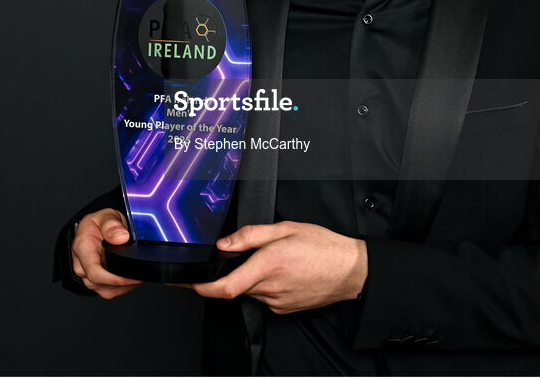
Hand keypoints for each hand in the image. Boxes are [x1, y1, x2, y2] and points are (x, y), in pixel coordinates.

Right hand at [71, 208, 142, 298]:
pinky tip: (130, 276)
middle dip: (123, 282)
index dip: (115, 278)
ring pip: (107, 290)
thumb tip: (121, 238)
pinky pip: (110, 291)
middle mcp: (81, 265)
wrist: (94, 228)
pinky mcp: (96, 283)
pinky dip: (122, 286)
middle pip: (101, 284)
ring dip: (124, 285)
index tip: (131, 276)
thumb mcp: (106, 216)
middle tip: (141, 272)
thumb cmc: (98, 223)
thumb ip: (112, 224)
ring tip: (136, 272)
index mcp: (82, 248)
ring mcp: (87, 276)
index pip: (94, 272)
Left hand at [186, 221, 366, 313]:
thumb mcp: (285, 229)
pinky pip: (264, 297)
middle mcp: (270, 288)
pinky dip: (265, 285)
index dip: (201, 287)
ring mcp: (277, 302)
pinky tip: (283, 272)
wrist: (351, 270)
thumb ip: (250, 235)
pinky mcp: (284, 309)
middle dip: (234, 271)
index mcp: (268, 265)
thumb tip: (224, 244)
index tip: (187, 282)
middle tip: (250, 255)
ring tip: (276, 260)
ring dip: (252, 276)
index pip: (224, 287)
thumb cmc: (322, 246)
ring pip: (250, 290)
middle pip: (236, 285)